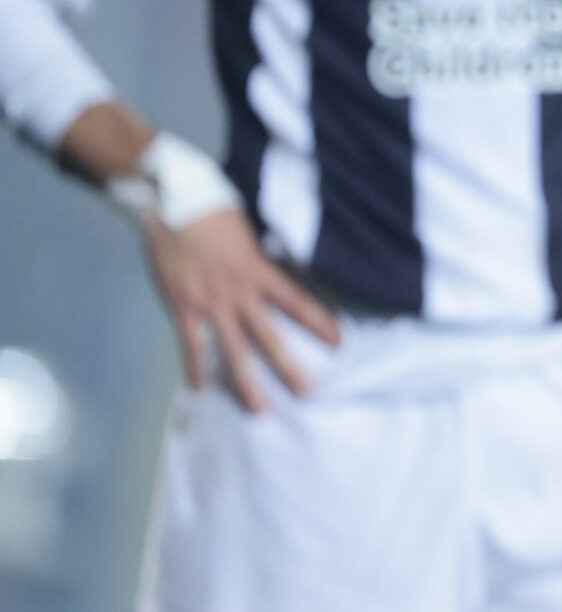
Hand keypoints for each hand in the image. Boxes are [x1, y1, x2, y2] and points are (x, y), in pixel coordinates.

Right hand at [143, 207, 338, 411]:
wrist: (172, 204)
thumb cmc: (214, 211)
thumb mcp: (250, 233)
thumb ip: (263, 258)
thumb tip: (286, 267)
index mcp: (259, 272)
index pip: (297, 302)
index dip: (319, 323)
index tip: (339, 344)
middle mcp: (238, 293)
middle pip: (269, 336)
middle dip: (288, 366)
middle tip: (306, 392)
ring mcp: (210, 304)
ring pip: (232, 349)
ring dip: (246, 381)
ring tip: (259, 408)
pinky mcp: (183, 308)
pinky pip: (191, 345)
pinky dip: (196, 367)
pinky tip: (201, 389)